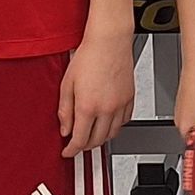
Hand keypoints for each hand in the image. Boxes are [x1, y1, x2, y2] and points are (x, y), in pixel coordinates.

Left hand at [59, 34, 135, 157]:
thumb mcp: (66, 84)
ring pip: (112, 134)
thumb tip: (65, 128)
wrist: (109, 41)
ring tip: (92, 134)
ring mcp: (120, 105)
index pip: (79, 139)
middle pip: (96, 140)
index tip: (68, 152)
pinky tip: (107, 122)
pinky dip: (115, 127)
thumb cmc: (88, 56)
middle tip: (77, 143)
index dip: (71, 150)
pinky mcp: (130, 99)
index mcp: (87, 106)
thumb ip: (64, 110)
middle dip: (85, 146)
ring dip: (101, 139)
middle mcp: (106, 109)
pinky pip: (124, 122)